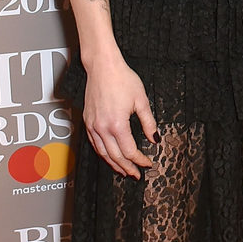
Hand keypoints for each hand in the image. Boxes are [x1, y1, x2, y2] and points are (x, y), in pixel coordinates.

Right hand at [83, 54, 157, 177]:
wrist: (102, 66)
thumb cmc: (122, 79)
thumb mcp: (141, 100)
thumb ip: (148, 122)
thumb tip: (155, 138)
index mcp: (117, 124)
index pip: (129, 151)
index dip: (140, 160)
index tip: (148, 163)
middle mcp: (102, 128)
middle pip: (115, 156)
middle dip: (127, 167)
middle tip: (137, 174)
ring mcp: (92, 125)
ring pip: (103, 153)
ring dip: (114, 164)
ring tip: (124, 171)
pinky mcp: (87, 121)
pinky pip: (94, 144)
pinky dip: (103, 154)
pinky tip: (109, 156)